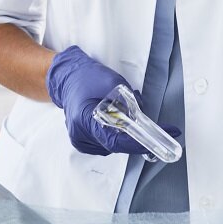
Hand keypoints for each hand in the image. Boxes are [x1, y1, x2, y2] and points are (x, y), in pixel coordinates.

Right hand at [47, 46, 176, 155]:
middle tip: (153, 127)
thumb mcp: (113, 84)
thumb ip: (129, 103)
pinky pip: (106, 144)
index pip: (114, 141)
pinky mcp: (83, 142)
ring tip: (125, 114)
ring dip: (125, 135)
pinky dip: (116, 135)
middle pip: (116, 145)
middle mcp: (79, 134)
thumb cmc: (87, 77)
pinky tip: (114, 121)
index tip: (155, 142)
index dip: (137, 144)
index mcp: (83, 118)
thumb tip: (145, 119)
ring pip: (113, 146)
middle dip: (135, 136)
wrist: (68, 78)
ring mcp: (80, 140)